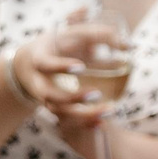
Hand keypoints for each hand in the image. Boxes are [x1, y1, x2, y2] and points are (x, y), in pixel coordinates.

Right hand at [13, 17, 125, 156]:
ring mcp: (45, 98)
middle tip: (97, 94)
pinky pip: (66, 122)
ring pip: (59, 112)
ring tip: (108, 111)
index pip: (46, 65)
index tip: (81, 67)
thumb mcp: (70, 34)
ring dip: (82, 115)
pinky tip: (101, 123)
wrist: (28, 65)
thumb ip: (97, 35)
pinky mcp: (55, 109)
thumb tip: (128, 45)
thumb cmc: (56, 46)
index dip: (61, 67)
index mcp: (39, 60)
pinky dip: (84, 124)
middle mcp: (39, 83)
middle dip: (72, 98)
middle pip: (50, 96)